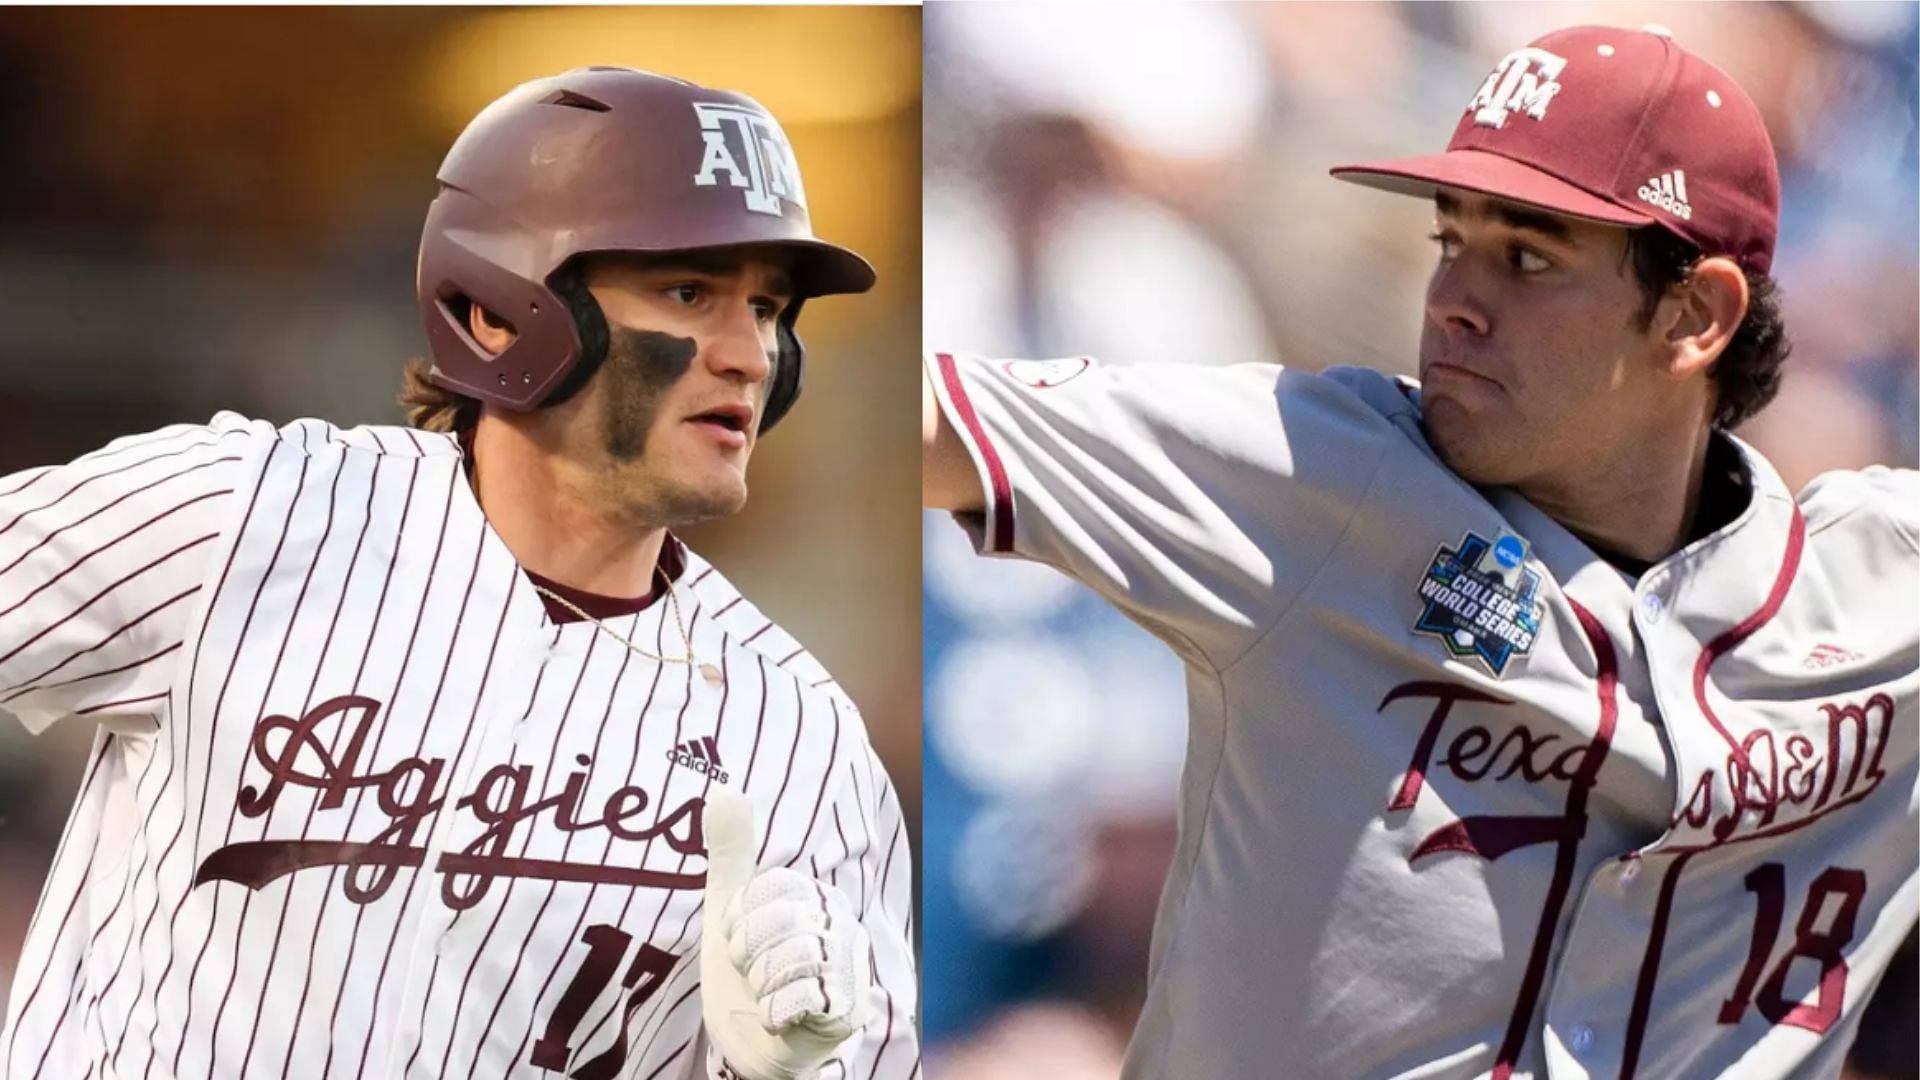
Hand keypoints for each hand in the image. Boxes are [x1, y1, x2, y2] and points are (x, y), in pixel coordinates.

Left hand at [701, 786, 871, 1079]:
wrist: (753, 1046)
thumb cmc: (747, 975)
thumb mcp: (730, 910)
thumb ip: (731, 854)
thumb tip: (723, 788)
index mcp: (819, 895)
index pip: (770, 887)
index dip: (740, 919)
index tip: (740, 940)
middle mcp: (845, 926)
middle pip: (780, 922)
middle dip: (748, 954)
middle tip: (753, 972)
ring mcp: (852, 969)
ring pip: (791, 960)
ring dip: (761, 986)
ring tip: (768, 995)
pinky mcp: (849, 1012)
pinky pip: (800, 998)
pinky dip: (774, 1014)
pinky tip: (780, 1019)